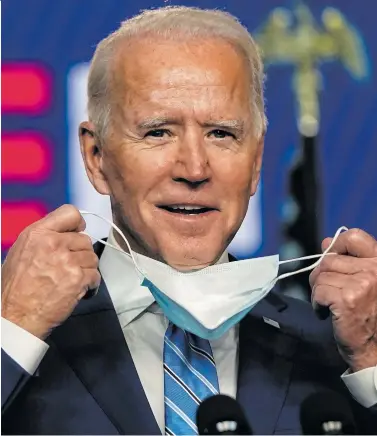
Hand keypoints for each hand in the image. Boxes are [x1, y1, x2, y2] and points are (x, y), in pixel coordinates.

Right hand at [1, 205, 100, 339]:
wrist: (16, 315)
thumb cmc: (16, 285)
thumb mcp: (23, 250)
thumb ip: (45, 237)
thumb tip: (67, 232)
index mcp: (38, 233)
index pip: (71, 212)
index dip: (77, 224)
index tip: (77, 232)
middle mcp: (53, 243)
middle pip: (85, 239)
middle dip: (80, 253)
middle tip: (70, 266)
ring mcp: (67, 261)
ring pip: (92, 257)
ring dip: (86, 269)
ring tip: (72, 279)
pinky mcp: (78, 278)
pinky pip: (95, 275)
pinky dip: (91, 284)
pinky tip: (79, 290)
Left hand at [309, 228, 376, 371]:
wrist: (375, 352)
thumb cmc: (369, 317)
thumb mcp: (364, 284)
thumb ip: (348, 262)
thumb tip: (326, 242)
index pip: (354, 236)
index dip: (336, 245)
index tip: (330, 258)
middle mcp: (376, 270)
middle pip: (329, 259)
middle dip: (321, 275)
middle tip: (328, 293)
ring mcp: (363, 284)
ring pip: (321, 274)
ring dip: (318, 290)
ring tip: (329, 305)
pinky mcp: (348, 299)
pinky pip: (319, 291)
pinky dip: (317, 303)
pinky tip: (327, 314)